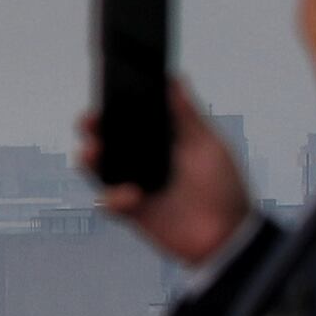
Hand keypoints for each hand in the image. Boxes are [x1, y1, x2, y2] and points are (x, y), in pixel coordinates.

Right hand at [74, 74, 252, 269]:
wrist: (226, 236)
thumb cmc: (223, 187)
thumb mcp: (207, 145)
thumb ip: (187, 115)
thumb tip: (174, 78)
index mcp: (164, 140)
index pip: (133, 117)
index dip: (116, 105)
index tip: (105, 92)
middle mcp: (146, 160)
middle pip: (110, 140)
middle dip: (94, 129)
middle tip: (89, 121)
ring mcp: (136, 185)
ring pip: (101, 168)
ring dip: (91, 159)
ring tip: (91, 152)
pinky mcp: (131, 211)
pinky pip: (110, 202)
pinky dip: (115, 198)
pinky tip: (133, 196)